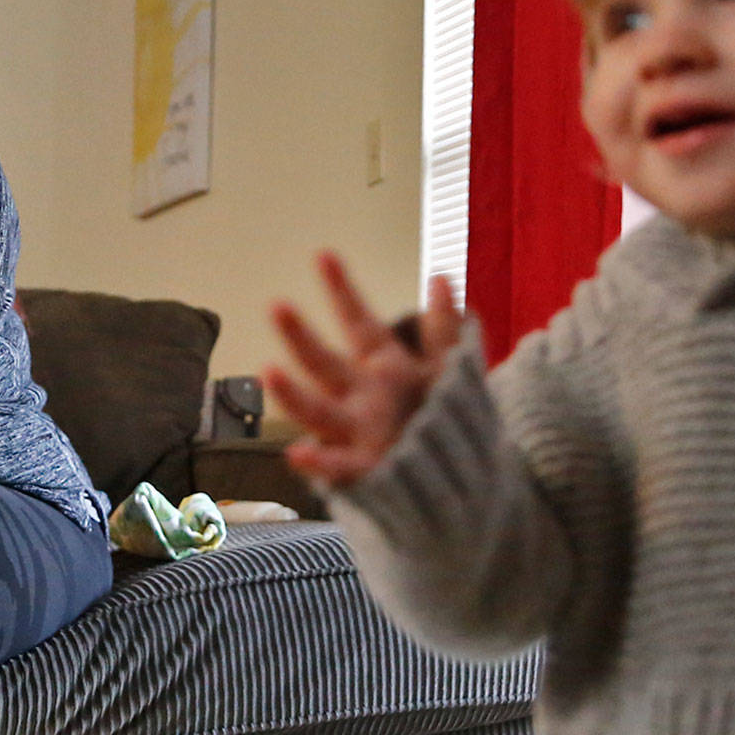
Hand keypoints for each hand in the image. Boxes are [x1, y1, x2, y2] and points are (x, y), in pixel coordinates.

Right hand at [263, 252, 463, 487]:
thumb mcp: (450, 369)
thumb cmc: (448, 421)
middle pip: (324, 363)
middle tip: (277, 306)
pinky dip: (317, 461)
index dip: (342, 291)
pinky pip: (337, 466)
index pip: (358, 323)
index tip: (323, 255)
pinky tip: (297, 453)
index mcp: (383, 367)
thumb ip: (444, 327)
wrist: (464, 480)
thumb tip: (440, 276)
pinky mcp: (364, 470)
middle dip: (300, 336)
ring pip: (317, 410)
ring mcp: (357, 433)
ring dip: (293, 394)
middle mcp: (361, 397)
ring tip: (271, 372)